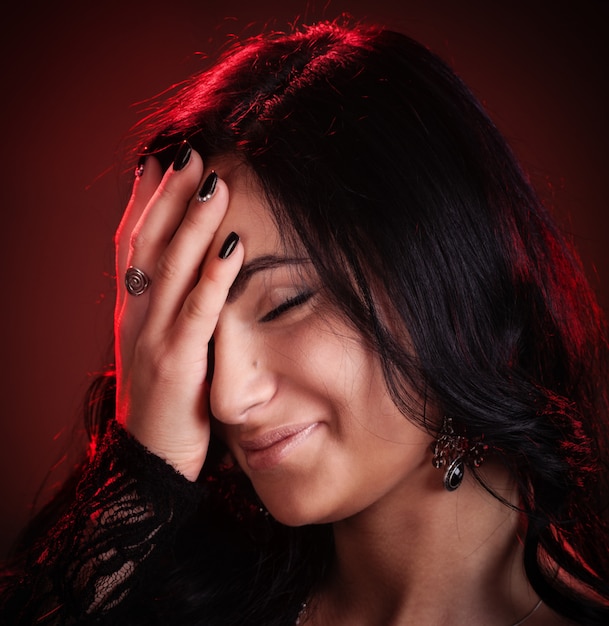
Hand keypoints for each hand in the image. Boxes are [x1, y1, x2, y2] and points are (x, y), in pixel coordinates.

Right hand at [114, 144, 242, 479]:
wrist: (151, 463)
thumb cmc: (166, 403)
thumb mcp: (160, 348)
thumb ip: (170, 310)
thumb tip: (191, 274)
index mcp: (132, 311)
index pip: (131, 243)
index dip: (145, 200)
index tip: (162, 161)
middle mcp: (136, 316)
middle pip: (147, 242)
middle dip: (168, 194)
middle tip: (188, 151)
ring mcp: (153, 338)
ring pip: (169, 267)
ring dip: (191, 220)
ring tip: (213, 180)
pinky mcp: (177, 365)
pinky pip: (197, 312)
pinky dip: (214, 276)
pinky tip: (233, 245)